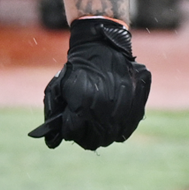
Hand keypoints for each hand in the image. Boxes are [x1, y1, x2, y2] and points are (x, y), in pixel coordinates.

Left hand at [30, 17, 150, 150]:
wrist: (103, 48)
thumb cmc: (78, 69)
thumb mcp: (59, 88)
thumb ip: (54, 113)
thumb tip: (51, 141)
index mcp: (84, 108)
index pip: (73, 134)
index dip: (69, 130)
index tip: (70, 124)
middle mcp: (105, 113)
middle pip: (93, 141)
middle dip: (85, 136)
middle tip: (83, 126)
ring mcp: (124, 111)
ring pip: (111, 137)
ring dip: (102, 132)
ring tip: (98, 119)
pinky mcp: (137, 106)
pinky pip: (126, 128)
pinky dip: (118, 126)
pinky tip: (111, 115)